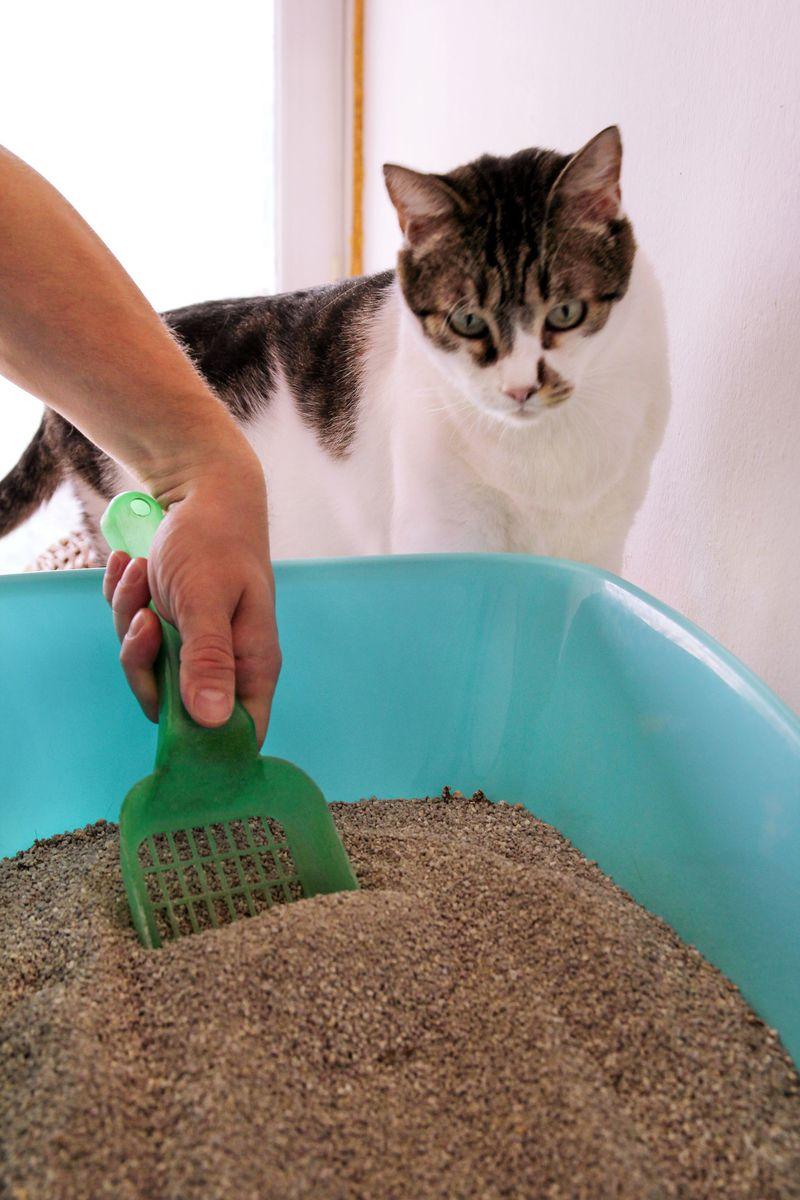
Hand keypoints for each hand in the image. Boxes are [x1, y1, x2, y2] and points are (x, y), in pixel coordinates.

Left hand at [102, 453, 279, 745]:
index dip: (205, 740)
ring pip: (146, 666)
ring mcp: (194, 644)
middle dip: (144, 659)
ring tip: (140, 571)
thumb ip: (208, 660)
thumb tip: (212, 722)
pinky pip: (133, 633)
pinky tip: (131, 563)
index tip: (167, 712)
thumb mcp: (206, 599)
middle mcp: (225, 662)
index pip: (239, 732)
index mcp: (251, 664)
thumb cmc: (216, 540)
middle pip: (174, 705)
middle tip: (146, 614)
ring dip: (129, 616)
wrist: (204, 487)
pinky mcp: (170, 625)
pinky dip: (124, 598)